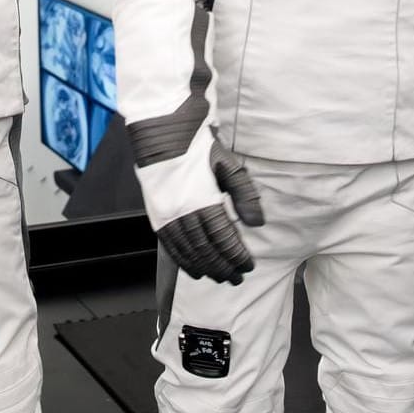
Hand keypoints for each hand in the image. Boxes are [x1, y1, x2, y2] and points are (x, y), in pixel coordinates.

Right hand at [154, 139, 264, 284]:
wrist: (161, 134)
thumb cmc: (197, 147)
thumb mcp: (227, 164)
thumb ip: (244, 193)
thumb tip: (257, 223)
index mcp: (203, 199)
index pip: (223, 237)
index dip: (236, 255)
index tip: (248, 265)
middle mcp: (183, 212)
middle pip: (206, 249)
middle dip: (223, 267)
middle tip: (237, 278)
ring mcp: (167, 215)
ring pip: (188, 251)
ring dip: (206, 268)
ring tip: (220, 278)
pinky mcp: (156, 216)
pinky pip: (171, 246)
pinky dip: (183, 262)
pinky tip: (194, 271)